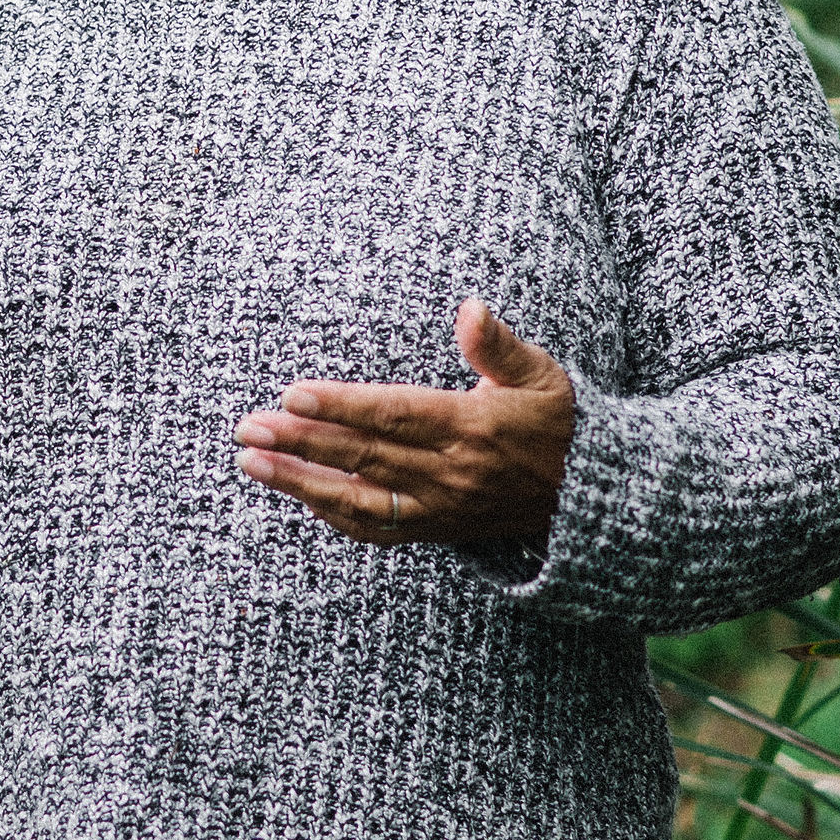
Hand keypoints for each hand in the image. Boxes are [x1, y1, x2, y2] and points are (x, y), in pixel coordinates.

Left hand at [233, 300, 573, 546]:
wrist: (591, 495)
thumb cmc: (559, 421)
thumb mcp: (541, 374)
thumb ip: (498, 345)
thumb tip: (470, 309)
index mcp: (472, 427)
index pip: (393, 415)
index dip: (340, 406)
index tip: (291, 394)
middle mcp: (452, 472)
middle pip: (365, 457)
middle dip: (301, 442)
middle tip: (248, 428)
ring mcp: (443, 507)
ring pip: (361, 500)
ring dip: (301, 482)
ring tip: (251, 463)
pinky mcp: (439, 530)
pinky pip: (379, 529)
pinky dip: (335, 514)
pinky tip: (298, 493)